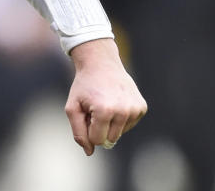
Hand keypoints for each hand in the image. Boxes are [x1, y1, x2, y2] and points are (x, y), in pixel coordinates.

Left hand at [66, 38, 146, 154]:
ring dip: (110, 124)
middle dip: (99, 128)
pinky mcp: (142, 107)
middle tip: (94, 108)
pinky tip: (115, 102)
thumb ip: (78, 132)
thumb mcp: (72, 107)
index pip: (97, 140)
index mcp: (104, 111)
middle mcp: (123, 111)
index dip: (88, 130)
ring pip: (120, 133)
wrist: (101, 64)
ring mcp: (135, 109)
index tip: (86, 115)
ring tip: (104, 104)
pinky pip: (128, 125)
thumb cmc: (84, 86)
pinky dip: (120, 118)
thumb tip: (89, 152)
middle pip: (110, 139)